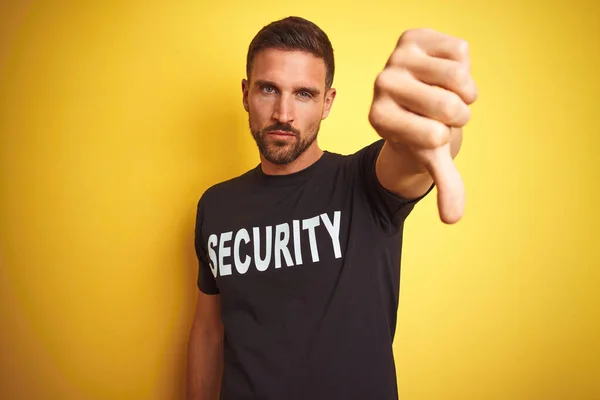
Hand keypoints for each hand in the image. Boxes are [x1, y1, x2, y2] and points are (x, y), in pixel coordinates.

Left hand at [368, 28, 477, 223]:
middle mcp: (381, 85)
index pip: (434, 135)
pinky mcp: (413, 37)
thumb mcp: (432, 159)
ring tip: (446, 93)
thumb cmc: (423, 132)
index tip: (430, 134)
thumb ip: (444, 186)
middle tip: (441, 113)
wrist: (420, 101)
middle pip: (451, 105)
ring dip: (465, 91)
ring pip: (458, 76)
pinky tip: (443, 72)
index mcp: (379, 118)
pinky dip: (464, 65)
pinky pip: (461, 51)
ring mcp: (395, 57)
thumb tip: (453, 219)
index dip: (445, 137)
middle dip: (459, 115)